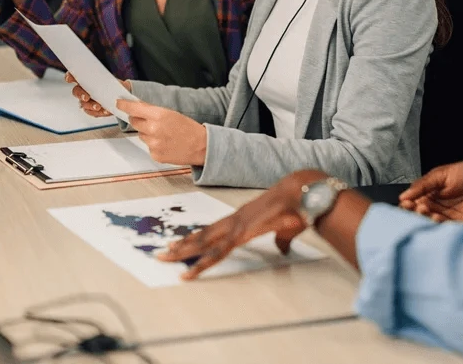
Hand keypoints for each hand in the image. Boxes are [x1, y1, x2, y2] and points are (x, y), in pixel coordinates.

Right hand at [65, 72, 130, 117]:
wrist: (121, 97)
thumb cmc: (114, 86)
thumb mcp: (113, 80)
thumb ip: (108, 79)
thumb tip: (110, 81)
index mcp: (86, 79)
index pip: (74, 76)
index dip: (69, 77)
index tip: (69, 79)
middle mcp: (84, 90)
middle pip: (76, 91)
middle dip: (80, 94)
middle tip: (86, 97)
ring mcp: (86, 101)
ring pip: (83, 104)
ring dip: (90, 105)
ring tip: (99, 106)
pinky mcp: (92, 110)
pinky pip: (92, 112)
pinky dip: (98, 112)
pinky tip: (105, 111)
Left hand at [116, 99, 206, 165]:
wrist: (201, 146)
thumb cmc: (189, 129)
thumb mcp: (172, 113)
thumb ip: (153, 111)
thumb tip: (138, 108)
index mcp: (159, 115)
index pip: (134, 108)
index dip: (124, 105)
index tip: (119, 103)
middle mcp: (154, 129)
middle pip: (134, 122)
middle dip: (139, 120)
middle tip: (151, 121)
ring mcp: (153, 144)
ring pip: (141, 135)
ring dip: (148, 133)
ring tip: (164, 134)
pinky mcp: (154, 155)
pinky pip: (147, 147)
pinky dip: (154, 145)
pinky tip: (165, 143)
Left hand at [159, 171, 321, 278]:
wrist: (301, 190)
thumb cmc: (295, 205)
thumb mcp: (286, 227)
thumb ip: (280, 238)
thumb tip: (282, 247)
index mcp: (242, 219)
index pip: (213, 232)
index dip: (196, 240)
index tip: (180, 246)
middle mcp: (235, 220)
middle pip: (202, 236)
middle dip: (181, 247)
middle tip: (161, 255)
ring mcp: (237, 225)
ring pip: (204, 242)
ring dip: (183, 253)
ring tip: (165, 259)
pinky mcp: (242, 233)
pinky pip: (217, 252)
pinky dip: (201, 263)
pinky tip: (190, 272)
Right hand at [399, 161, 462, 225]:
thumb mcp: (440, 174)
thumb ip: (422, 185)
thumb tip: (403, 196)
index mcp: (429, 196)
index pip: (413, 204)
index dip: (407, 205)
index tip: (405, 203)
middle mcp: (437, 209)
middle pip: (420, 216)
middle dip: (414, 213)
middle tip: (413, 207)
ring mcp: (448, 218)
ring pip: (431, 223)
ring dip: (425, 219)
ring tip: (423, 210)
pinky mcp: (461, 225)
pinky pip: (447, 229)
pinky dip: (440, 225)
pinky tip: (436, 218)